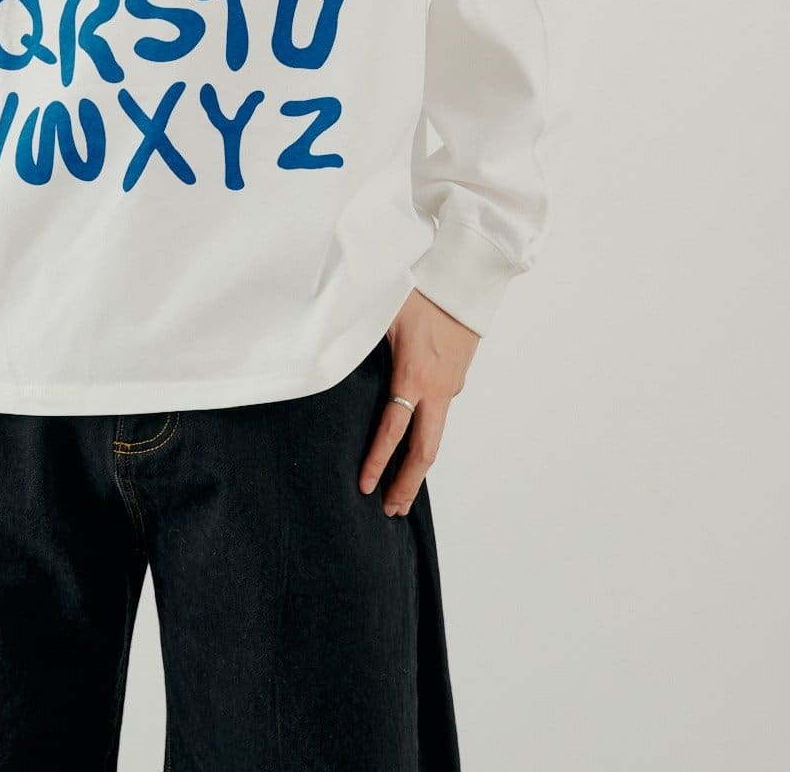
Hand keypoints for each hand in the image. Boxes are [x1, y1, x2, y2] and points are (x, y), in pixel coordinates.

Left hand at [359, 287, 478, 516]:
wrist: (466, 277)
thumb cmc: (421, 289)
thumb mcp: (381, 311)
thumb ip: (356, 337)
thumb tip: (323, 355)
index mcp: (414, 374)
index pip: (394, 429)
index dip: (379, 461)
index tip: (366, 486)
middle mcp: (436, 388)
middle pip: (425, 450)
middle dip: (407, 484)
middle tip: (391, 511)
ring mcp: (451, 385)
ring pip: (436, 435)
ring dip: (418, 466)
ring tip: (403, 491)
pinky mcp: (457, 378)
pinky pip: (440, 413)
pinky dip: (426, 436)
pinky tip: (413, 444)